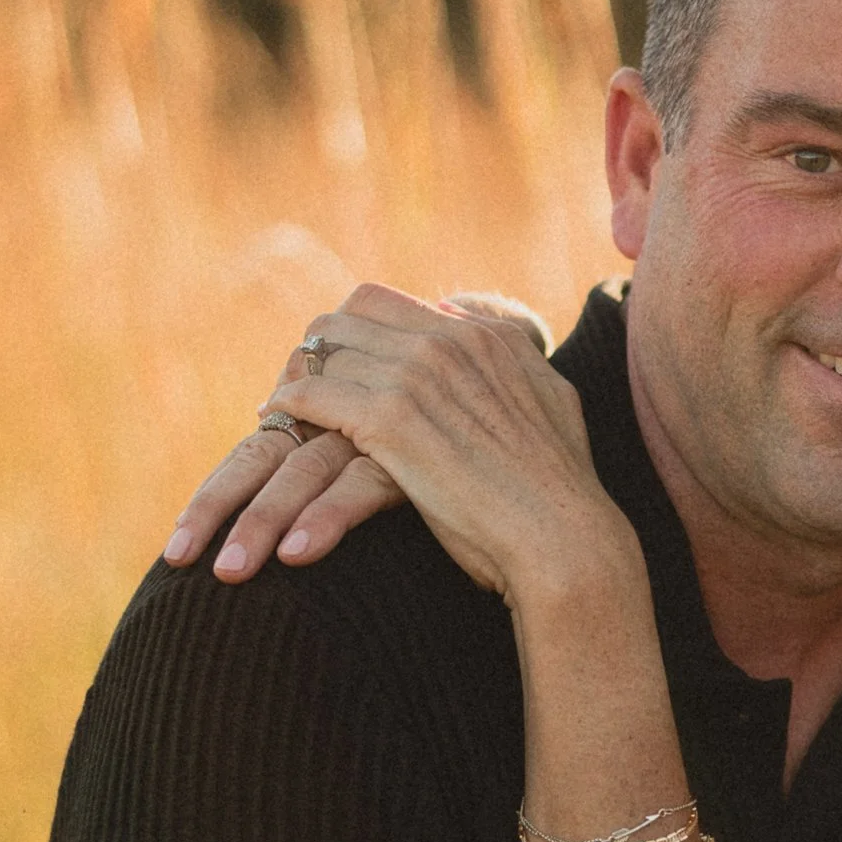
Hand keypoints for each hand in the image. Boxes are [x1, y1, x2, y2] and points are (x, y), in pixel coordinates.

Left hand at [263, 286, 616, 605]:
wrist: (565, 539)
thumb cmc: (561, 492)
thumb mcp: (551, 402)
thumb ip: (518, 361)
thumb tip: (488, 332)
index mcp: (484, 336)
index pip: (385, 303)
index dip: (350, 333)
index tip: (336, 367)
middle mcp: (449, 341)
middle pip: (347, 318)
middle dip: (315, 352)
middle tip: (297, 390)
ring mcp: (420, 377)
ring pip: (324, 351)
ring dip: (295, 380)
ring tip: (280, 413)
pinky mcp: (392, 421)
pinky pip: (312, 394)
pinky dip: (288, 408)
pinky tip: (276, 428)